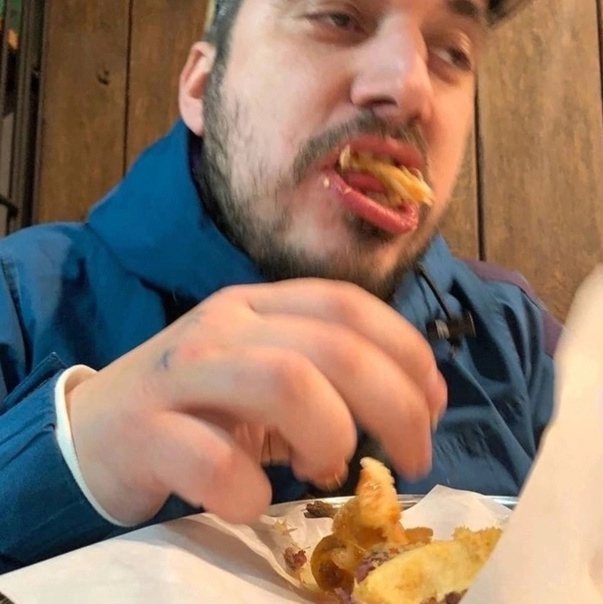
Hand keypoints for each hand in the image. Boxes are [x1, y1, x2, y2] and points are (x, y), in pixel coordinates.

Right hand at [67, 279, 446, 525]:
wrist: (98, 427)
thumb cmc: (202, 403)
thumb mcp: (268, 373)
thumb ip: (331, 375)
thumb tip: (419, 400)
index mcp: (259, 305)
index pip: (348, 305)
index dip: (406, 351)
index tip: (434, 403)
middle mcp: (224, 327)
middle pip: (332, 348)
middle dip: (395, 404)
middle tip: (412, 457)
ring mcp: (182, 374)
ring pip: (284, 382)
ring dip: (329, 436)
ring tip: (329, 468)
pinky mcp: (145, 431)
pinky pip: (214, 461)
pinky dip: (251, 491)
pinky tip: (254, 500)